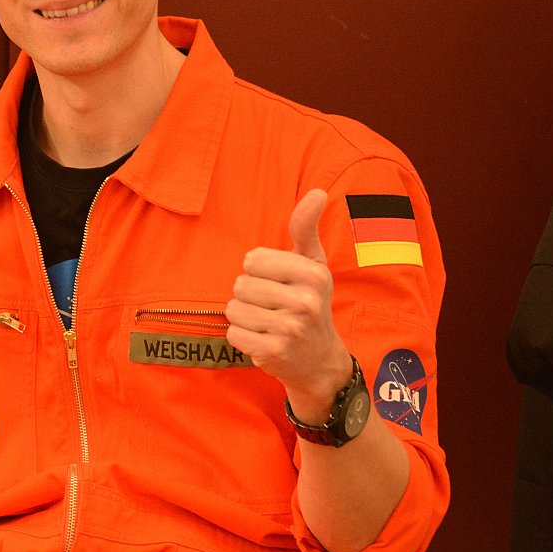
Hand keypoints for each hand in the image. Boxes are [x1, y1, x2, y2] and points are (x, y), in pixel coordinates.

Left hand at [226, 189, 351, 413]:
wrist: (319, 360)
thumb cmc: (309, 301)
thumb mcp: (312, 264)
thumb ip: (305, 227)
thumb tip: (318, 192)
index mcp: (314, 274)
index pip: (253, 259)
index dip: (258, 271)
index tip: (278, 283)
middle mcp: (306, 302)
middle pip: (241, 284)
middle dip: (250, 295)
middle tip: (273, 307)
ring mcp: (290, 330)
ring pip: (233, 309)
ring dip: (244, 317)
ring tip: (267, 323)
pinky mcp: (273, 353)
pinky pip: (233, 334)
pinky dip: (242, 337)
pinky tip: (263, 340)